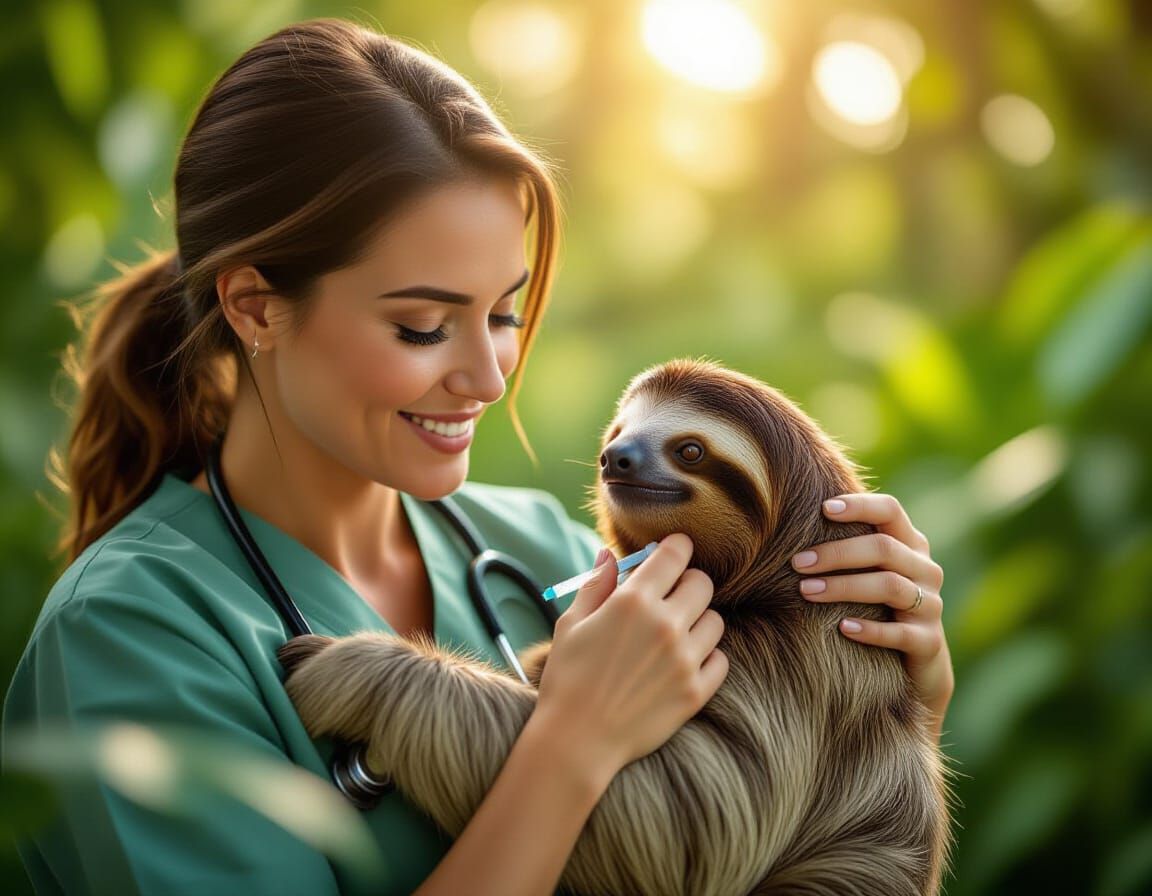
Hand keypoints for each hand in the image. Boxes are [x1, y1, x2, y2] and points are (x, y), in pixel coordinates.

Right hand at [535, 533, 728, 778]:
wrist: (576, 742)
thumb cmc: (568, 679)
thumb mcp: (571, 624)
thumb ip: (596, 585)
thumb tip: (610, 554)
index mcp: (633, 602)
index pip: (676, 554)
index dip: (677, 547)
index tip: (673, 553)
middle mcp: (665, 625)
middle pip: (702, 583)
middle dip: (688, 583)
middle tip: (671, 597)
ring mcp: (684, 660)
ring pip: (716, 621)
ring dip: (698, 621)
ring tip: (675, 635)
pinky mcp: (696, 691)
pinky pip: (720, 660)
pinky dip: (707, 658)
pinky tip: (683, 663)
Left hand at [791, 494, 952, 741]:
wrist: (916, 667)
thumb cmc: (876, 609)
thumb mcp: (866, 574)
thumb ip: (845, 548)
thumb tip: (787, 527)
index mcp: (910, 545)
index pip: (890, 510)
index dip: (859, 506)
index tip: (823, 509)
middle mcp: (925, 570)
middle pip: (884, 549)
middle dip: (837, 553)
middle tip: (797, 563)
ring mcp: (930, 606)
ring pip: (890, 586)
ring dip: (844, 587)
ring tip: (806, 591)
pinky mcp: (928, 642)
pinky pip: (900, 632)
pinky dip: (870, 629)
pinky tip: (843, 627)